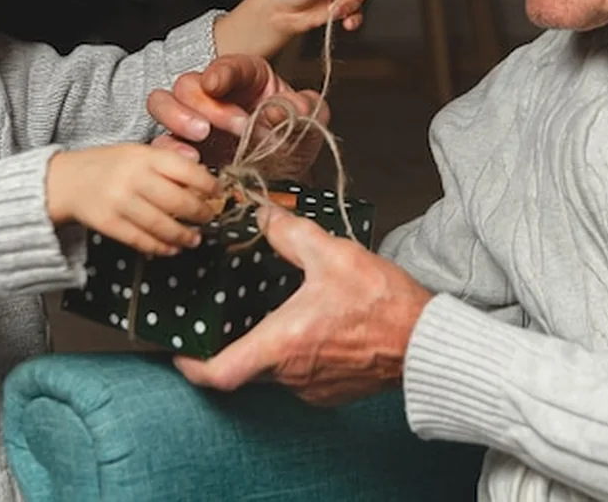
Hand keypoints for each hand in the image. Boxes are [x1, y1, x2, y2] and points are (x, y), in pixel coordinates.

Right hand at [46, 144, 220, 256]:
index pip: (185, 170)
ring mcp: (119, 202)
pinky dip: (160, 247)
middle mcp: (133, 178)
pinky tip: (171, 248)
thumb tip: (204, 178)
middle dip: (200, 213)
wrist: (65, 180)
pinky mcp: (108, 224)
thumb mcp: (137, 153)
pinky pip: (141, 240)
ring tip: (195, 239)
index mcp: (144, 157)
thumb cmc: (108, 166)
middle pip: (177, 200)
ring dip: (183, 236)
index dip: (208, 184)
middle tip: (210, 218)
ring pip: (161, 225)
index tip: (218, 192)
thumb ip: (167, 163)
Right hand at [147, 55, 327, 179]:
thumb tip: (276, 109)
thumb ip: (305, 109)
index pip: (227, 65)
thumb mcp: (312, 122)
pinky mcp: (183, 147)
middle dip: (206, 105)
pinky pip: (160, 142)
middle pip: (189, 83)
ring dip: (177, 117)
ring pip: (163, 102)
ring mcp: (194, 119)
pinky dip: (168, 149)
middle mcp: (214, 94)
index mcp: (246, 76)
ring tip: (201, 137)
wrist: (288, 178)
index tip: (217, 85)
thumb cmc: (294, 140)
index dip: (220, 72)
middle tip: (232, 127)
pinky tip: (190, 159)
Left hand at [174, 205, 433, 404]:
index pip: (217, 373)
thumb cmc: (383, 304)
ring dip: (272, 343)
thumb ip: (291, 234)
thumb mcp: (333, 255)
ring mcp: (312, 388)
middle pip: (244, 366)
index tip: (181, 349)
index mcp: (280, 343)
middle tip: (234, 311)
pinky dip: (298, 353)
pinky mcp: (333, 392)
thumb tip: (264, 215)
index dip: (190, 364)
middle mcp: (290, 374)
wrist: (427, 342)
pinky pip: (301, 374)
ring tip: (281, 310)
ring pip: (274, 369)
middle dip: (237, 339)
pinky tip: (314, 325)